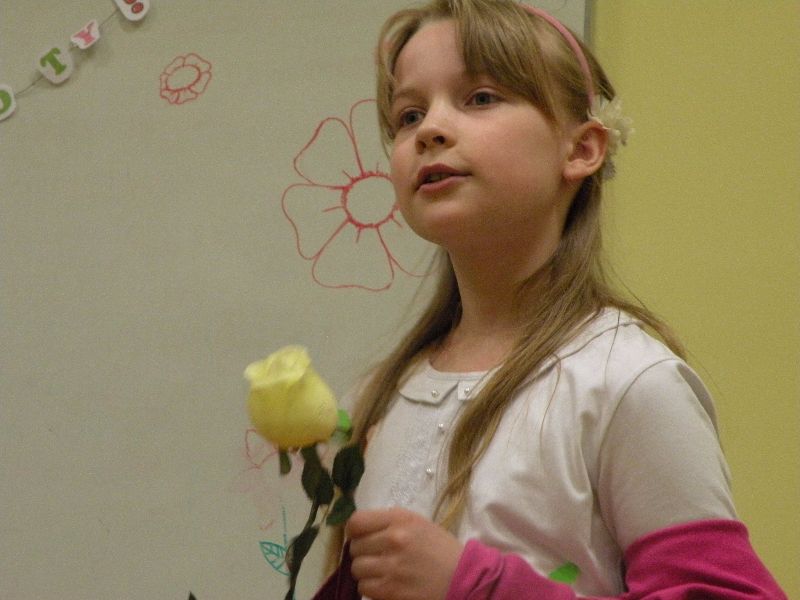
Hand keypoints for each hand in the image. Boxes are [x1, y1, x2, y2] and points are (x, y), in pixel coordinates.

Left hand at [346, 507, 462, 599]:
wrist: (463, 576)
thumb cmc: (440, 548)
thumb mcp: (416, 523)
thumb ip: (388, 523)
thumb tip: (359, 530)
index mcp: (399, 518)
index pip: (356, 522)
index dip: (354, 532)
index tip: (361, 538)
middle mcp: (393, 539)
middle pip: (354, 547)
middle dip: (363, 554)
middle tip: (377, 557)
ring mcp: (391, 566)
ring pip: (357, 569)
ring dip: (366, 573)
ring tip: (382, 572)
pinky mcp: (391, 590)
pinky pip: (365, 588)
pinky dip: (372, 588)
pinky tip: (386, 585)